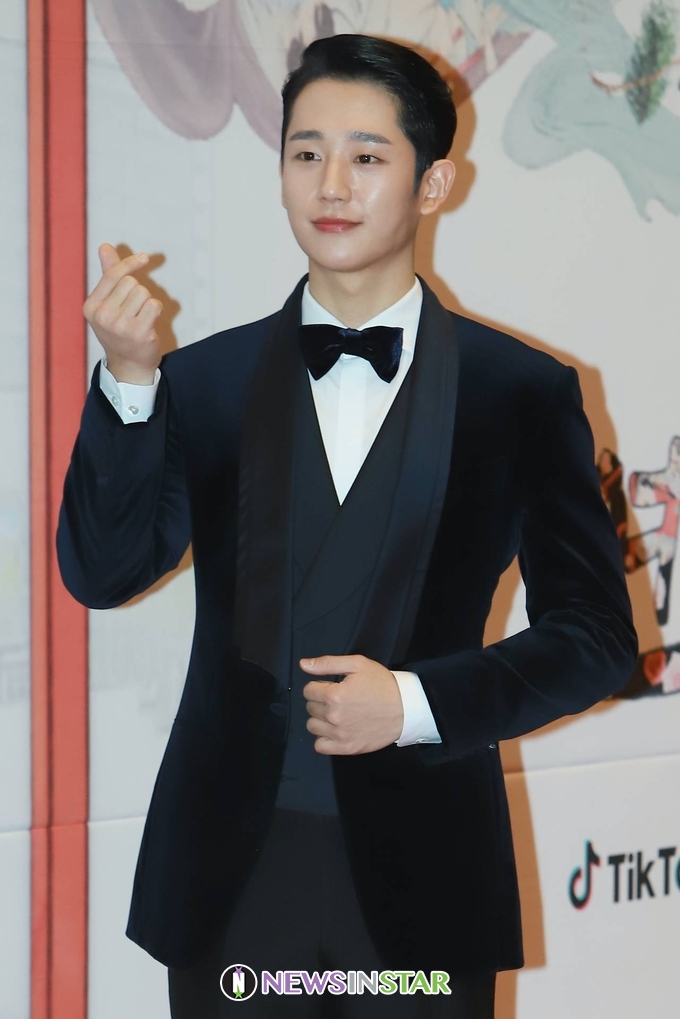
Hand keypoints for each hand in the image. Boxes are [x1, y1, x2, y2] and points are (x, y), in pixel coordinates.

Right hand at [83, 242, 162, 383]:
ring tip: (141, 317)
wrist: (129, 365)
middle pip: (131, 282)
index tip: (144, 258)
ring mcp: (120, 325)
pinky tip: (150, 322)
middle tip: (134, 311)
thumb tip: (104, 246)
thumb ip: (108, 275)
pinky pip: (154, 305)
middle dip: (138, 292)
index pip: (112, 274)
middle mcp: (103, 315)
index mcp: (91, 306)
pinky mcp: (139, 332)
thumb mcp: (107, 304)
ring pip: (143, 293)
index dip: (130, 264)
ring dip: (147, 302)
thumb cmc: (119, 331)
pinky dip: (157, 310)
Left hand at [300, 654, 403, 754]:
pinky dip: (324, 739)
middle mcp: (334, 716)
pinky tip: (335, 730)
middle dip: (320, 701)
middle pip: (310, 708)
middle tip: (338, 699)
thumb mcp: (357, 664)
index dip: (319, 686)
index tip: (332, 687)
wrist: (405, 708)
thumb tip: (303, 665)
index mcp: (334, 695)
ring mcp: (340, 735)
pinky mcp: (347, 748)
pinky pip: (320, 746)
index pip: (308, 690)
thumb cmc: (382, 684)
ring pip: (312, 726)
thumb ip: (327, 663)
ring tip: (337, 714)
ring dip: (321, 719)